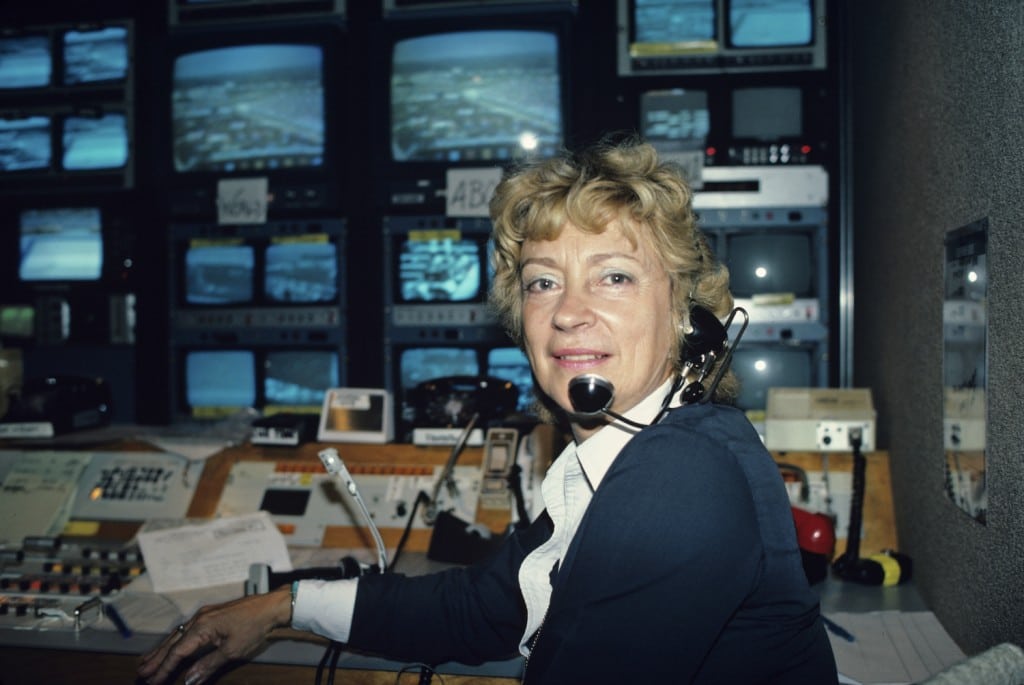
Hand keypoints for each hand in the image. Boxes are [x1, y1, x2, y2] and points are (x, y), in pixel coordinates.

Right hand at [137, 586, 291, 684]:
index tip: (152, 682)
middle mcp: (198, 619)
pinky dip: (175, 641)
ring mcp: (203, 615)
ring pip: (177, 635)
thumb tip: (188, 681)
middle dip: (156, 659)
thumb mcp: (232, 650)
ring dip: (162, 649)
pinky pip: (186, 630)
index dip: (164, 669)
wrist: (270, 606)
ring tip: (147, 661)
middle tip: (140, 673)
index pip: (177, 652)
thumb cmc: (254, 627)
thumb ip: (208, 665)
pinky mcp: (210, 615)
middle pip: (172, 642)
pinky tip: (170, 646)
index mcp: (202, 627)